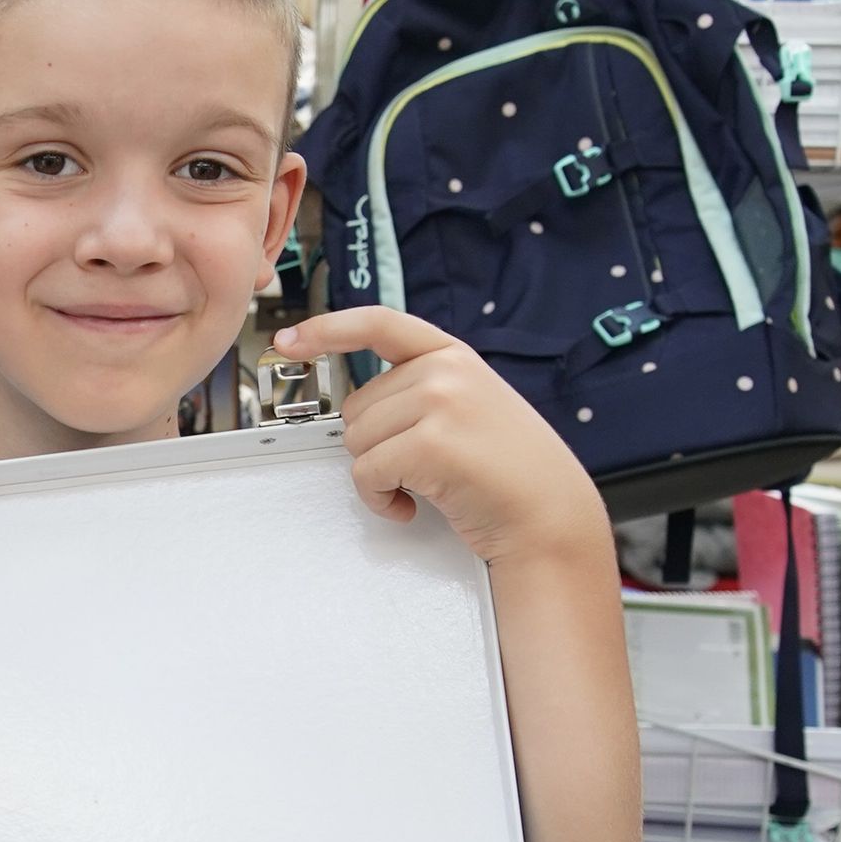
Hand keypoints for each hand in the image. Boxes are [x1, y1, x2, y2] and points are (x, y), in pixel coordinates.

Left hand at [275, 307, 606, 566]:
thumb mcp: (471, 407)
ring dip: (379, 476)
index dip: (327, 330)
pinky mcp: (430, 445)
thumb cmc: (512, 473)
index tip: (291, 340)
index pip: (378, 324)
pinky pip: (366, 473)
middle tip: (419, 468)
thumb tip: (361, 409)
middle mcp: (445, 370)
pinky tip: (414, 506)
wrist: (549, 516)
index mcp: (453, 355)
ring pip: (356, 440)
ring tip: (423, 487)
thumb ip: (424, 391)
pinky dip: (381, 499)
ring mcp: (439, 403)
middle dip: (375, 445)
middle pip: (356, 406)